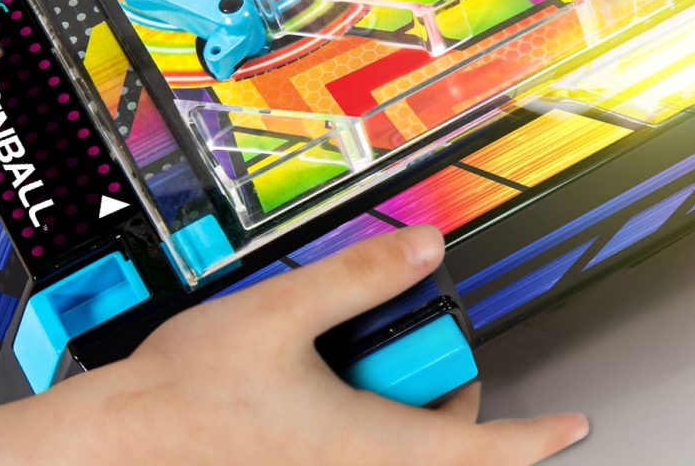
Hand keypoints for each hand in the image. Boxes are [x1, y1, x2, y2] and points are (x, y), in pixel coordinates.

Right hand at [47, 228, 587, 464]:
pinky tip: (310, 377)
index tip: (572, 425)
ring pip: (397, 447)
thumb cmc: (187, 396)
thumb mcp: (281, 310)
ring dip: (396, 403)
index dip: (534, 437)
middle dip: (441, 390)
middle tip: (407, 340)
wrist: (122, 442)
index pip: (478, 451)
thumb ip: (360, 278)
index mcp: (367, 446)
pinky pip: (357, 452)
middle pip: (438, 442)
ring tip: (344, 353)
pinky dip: (359, 415)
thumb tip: (423, 248)